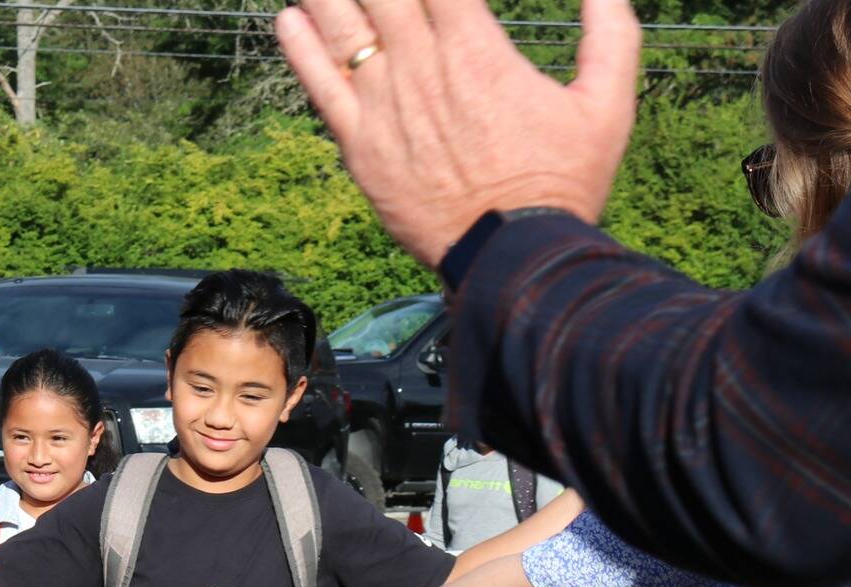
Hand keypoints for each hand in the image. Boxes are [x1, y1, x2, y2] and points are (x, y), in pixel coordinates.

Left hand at [274, 0, 639, 266]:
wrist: (510, 253)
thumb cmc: (563, 180)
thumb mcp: (607, 100)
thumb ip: (609, 32)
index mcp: (477, 49)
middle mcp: (422, 68)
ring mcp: (384, 106)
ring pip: (343, 28)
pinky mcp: (359, 147)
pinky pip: (321, 87)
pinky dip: (300, 49)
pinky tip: (287, 18)